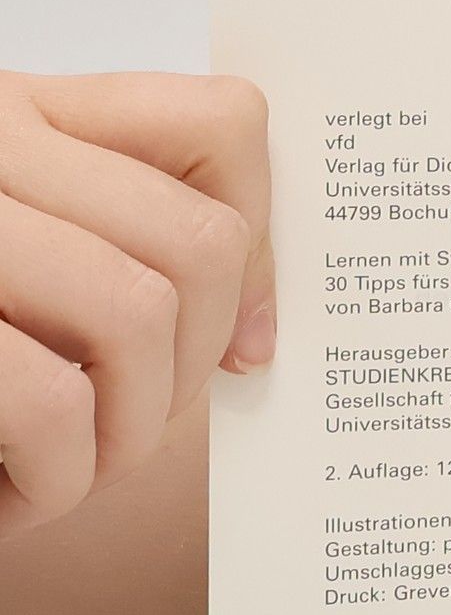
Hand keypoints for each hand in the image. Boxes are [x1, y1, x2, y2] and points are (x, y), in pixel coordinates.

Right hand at [0, 72, 274, 537]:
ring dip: (126, 435)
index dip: (262, 243)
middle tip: (134, 428)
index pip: (219, 123)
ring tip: (72, 469)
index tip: (240, 342)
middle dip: (193, 368)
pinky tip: (15, 496)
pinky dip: (55, 479)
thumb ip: (129, 253)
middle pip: (198, 241)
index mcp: (22, 117)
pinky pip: (48, 403)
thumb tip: (255, 336)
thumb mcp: (32, 269)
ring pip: (136, 316)